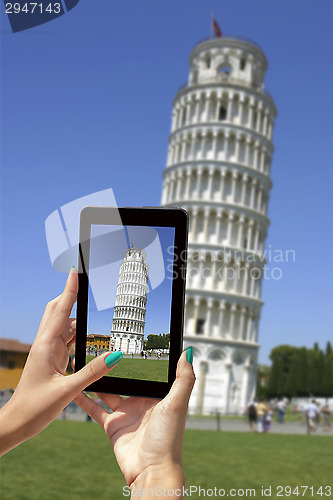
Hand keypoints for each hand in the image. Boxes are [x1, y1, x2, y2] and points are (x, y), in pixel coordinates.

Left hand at [0, 268, 121, 455]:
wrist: (17, 423)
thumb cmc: (35, 408)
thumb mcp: (67, 391)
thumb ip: (93, 372)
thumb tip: (114, 356)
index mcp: (45, 347)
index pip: (60, 310)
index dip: (69, 290)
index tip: (75, 272)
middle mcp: (45, 345)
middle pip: (57, 311)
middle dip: (69, 297)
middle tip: (83, 284)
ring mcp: (48, 352)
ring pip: (62, 326)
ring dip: (76, 318)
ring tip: (91, 313)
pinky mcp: (52, 361)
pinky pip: (65, 341)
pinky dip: (76, 335)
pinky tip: (86, 337)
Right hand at [75, 348, 194, 495]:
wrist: (151, 470)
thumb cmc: (169, 439)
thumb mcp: (177, 403)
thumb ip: (183, 378)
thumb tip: (188, 352)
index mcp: (158, 395)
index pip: (148, 372)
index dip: (139, 358)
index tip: (130, 341)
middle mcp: (142, 402)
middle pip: (125, 379)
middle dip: (115, 367)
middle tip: (102, 347)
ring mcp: (126, 413)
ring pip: (108, 391)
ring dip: (98, 379)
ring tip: (85, 362)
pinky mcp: (112, 425)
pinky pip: (96, 409)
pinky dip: (84, 399)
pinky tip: (75, 388)